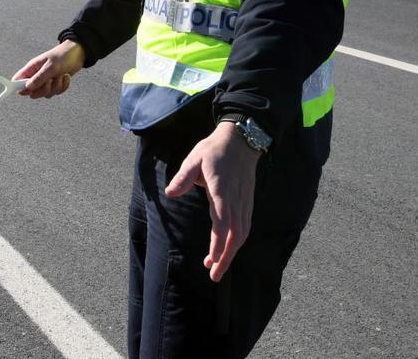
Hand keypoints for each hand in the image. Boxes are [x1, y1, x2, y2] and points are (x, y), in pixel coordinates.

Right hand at [13, 40, 84, 98]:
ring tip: (60, 75)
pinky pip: (56, 93)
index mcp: (31, 68)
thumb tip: (28, 87)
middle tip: (50, 81)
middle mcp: (37, 75)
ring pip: (46, 93)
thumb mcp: (50, 67)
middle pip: (33, 92)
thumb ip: (39, 78)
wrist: (78, 54)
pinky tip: (65, 77)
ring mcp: (46, 81)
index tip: (29, 90)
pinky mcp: (55, 84)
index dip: (20, 87)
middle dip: (43, 89)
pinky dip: (62, 86)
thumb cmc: (62, 56)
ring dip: (56, 87)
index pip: (17, 80)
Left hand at [165, 122, 261, 281]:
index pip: (223, 221)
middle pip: (235, 235)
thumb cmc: (214, 151)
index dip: (218, 242)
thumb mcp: (194, 159)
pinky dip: (236, 242)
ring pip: (241, 234)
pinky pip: (244, 227)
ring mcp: (244, 203)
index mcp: (222, 190)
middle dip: (225, 257)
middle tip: (213, 275)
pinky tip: (227, 250)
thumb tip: (170, 192)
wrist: (241, 142)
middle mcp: (236, 200)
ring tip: (216, 268)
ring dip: (230, 253)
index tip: (212, 259)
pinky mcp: (247, 203)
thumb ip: (184, 177)